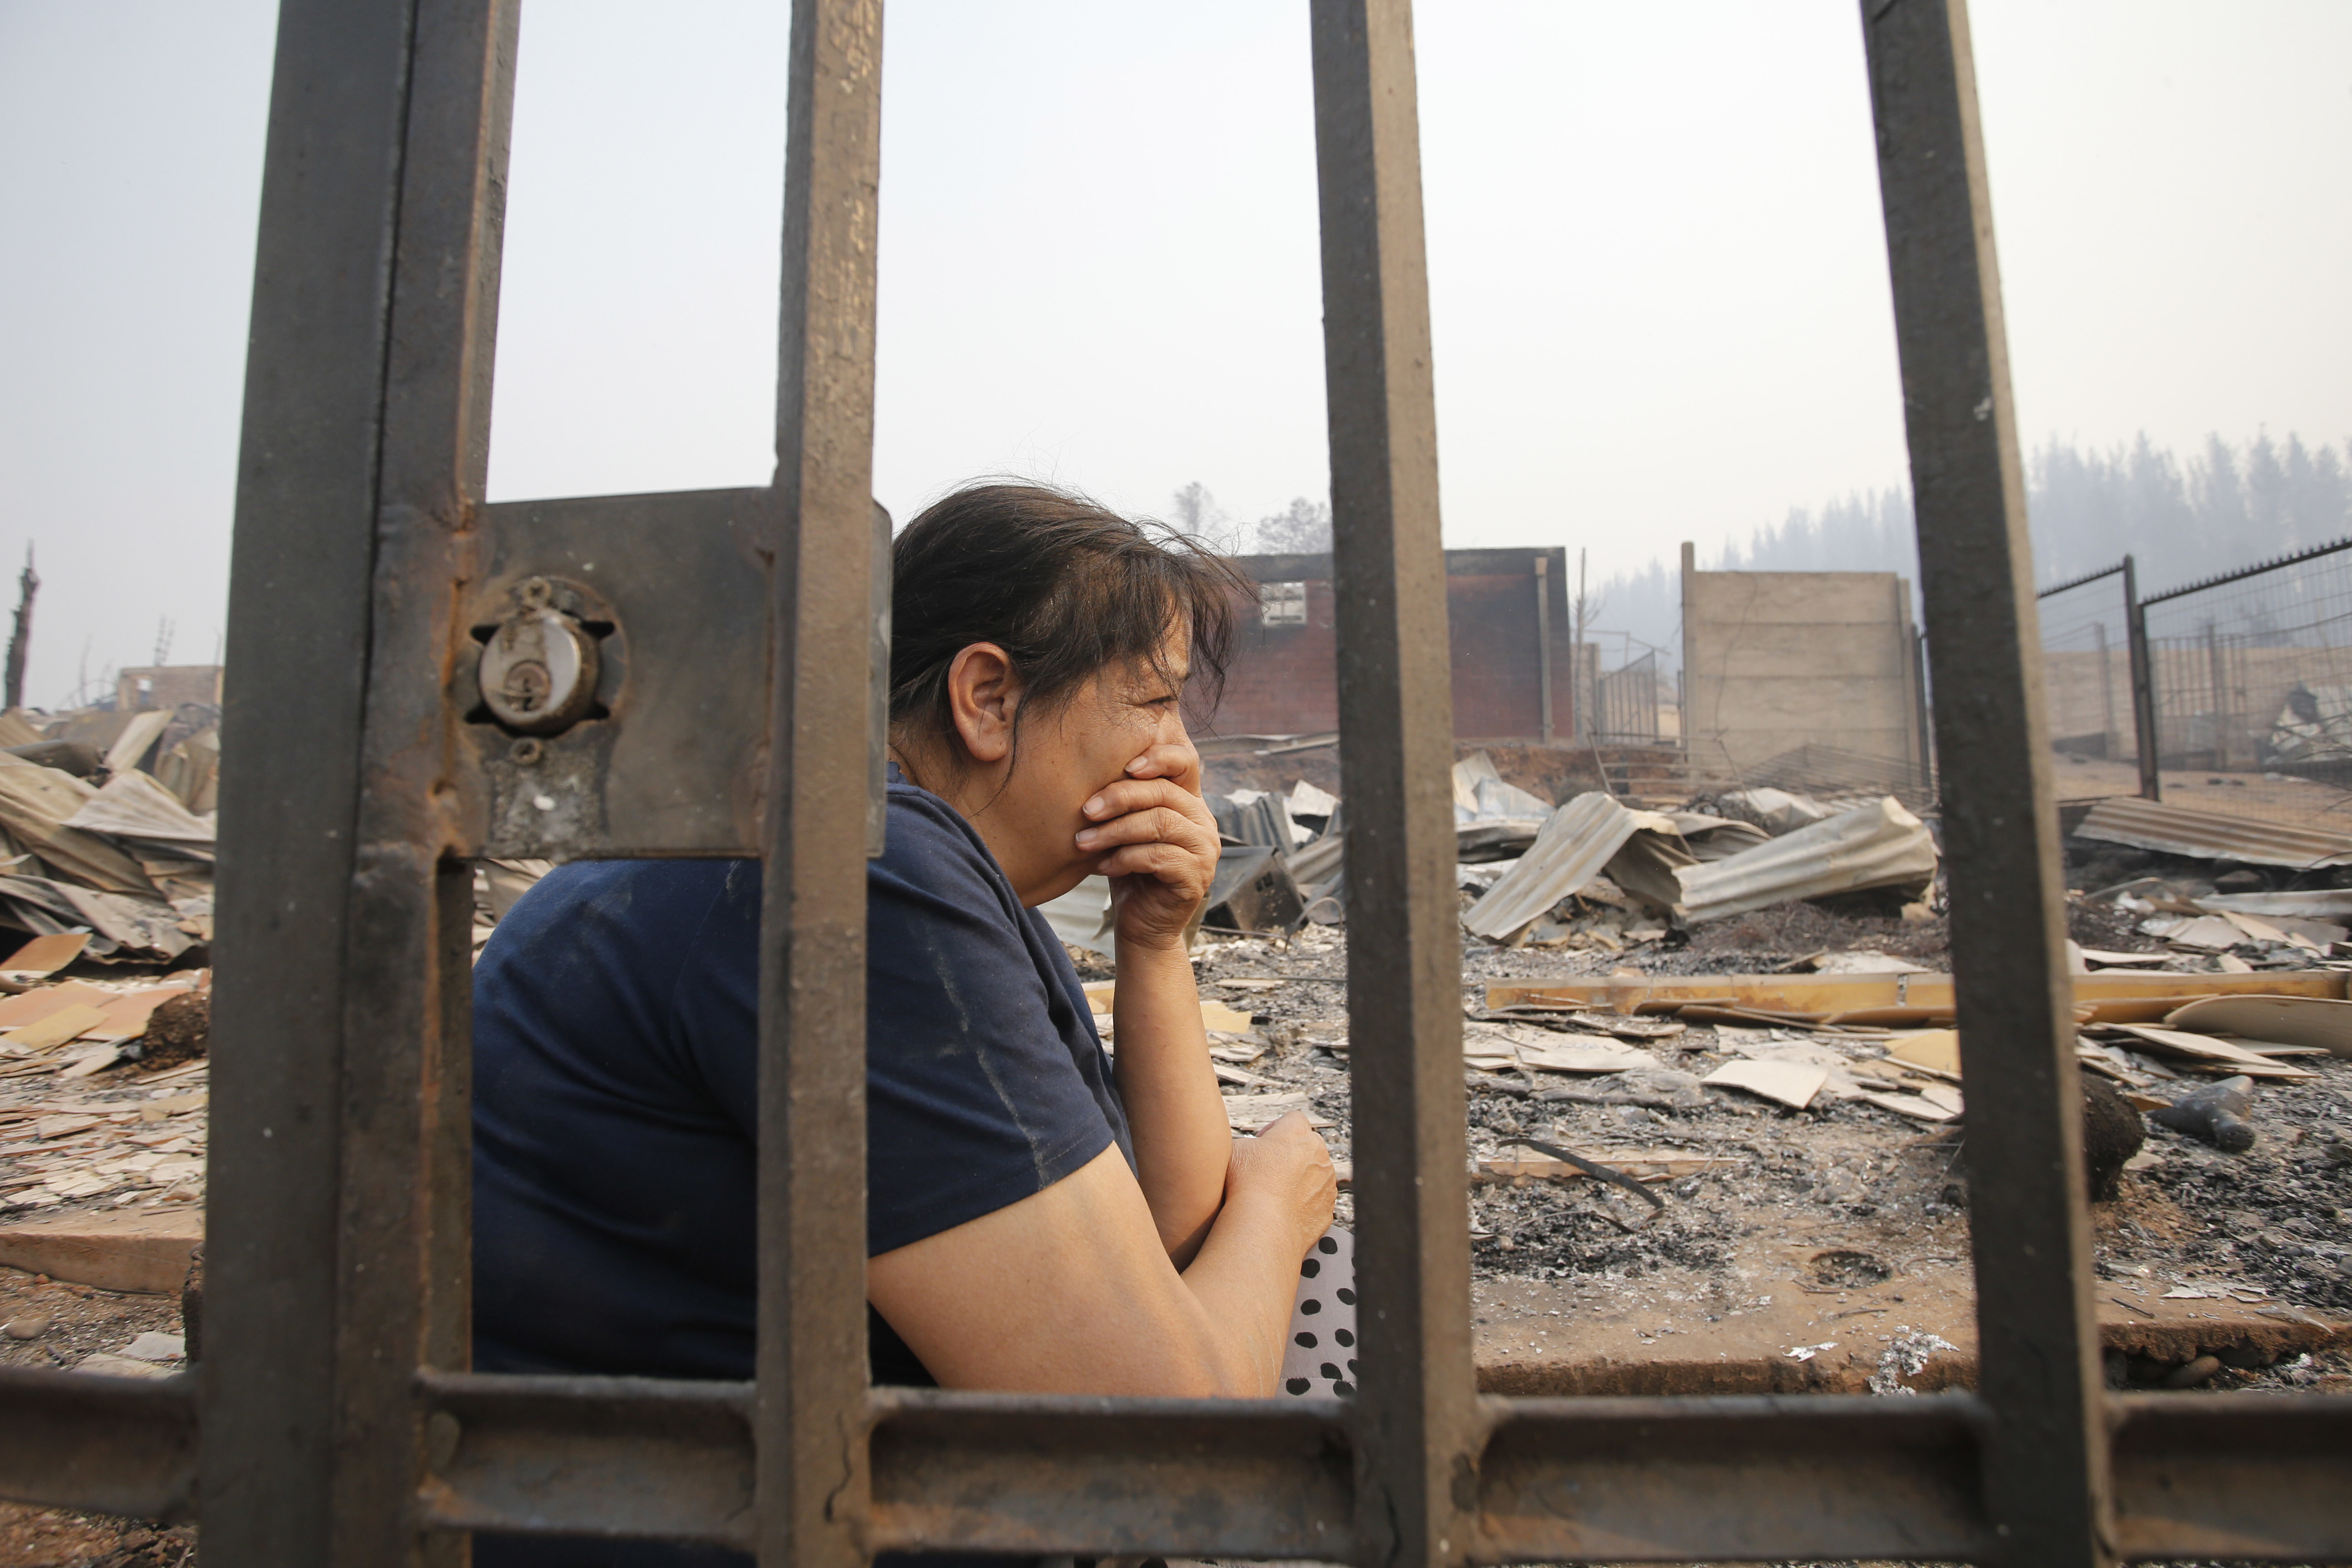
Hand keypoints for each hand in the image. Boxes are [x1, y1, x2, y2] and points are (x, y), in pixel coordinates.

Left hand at [1074, 741, 1219, 951]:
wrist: (1142, 927)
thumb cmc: (1129, 874)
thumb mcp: (1125, 832)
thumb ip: (1125, 803)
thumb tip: (1091, 770)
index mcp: (1189, 804)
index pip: (1186, 763)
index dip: (1158, 757)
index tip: (1125, 766)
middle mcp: (1203, 822)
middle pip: (1164, 793)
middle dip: (1119, 797)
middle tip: (1085, 811)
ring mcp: (1205, 850)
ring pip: (1160, 823)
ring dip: (1115, 831)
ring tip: (1083, 842)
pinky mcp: (1197, 877)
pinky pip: (1159, 857)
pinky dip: (1125, 859)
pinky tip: (1102, 867)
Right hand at [1223, 1111, 1336, 1259]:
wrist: (1263, 1225)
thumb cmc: (1246, 1185)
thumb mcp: (1236, 1149)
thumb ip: (1249, 1142)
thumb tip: (1247, 1147)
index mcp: (1297, 1133)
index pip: (1293, 1119)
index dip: (1276, 1129)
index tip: (1264, 1143)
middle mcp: (1318, 1153)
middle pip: (1308, 1144)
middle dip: (1292, 1153)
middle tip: (1269, 1168)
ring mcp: (1326, 1182)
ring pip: (1316, 1173)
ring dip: (1301, 1178)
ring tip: (1276, 1192)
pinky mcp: (1328, 1207)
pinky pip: (1318, 1199)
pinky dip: (1305, 1202)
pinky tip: (1284, 1209)